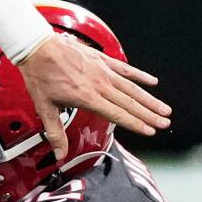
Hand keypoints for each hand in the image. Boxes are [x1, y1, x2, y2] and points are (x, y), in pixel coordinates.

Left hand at [16, 34, 170, 158]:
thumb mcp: (44, 108)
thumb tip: (60, 155)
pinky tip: (152, 81)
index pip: (118, 114)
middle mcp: (99, 84)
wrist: (37, 47)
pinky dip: (139, 75)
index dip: (136, 124)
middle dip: (149, 114)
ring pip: (132, 87)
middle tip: (165, 122)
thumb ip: (55, 133)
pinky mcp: (102, 59)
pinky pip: (125, 68)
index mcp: (87, 97)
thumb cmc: (40, 75)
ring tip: (164, 108)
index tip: (150, 131)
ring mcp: (102, 70)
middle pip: (130, 102)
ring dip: (149, 99)